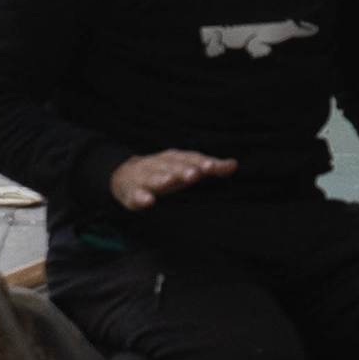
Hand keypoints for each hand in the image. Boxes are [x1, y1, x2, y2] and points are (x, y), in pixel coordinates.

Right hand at [109, 149, 236, 210]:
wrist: (125, 176)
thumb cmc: (164, 173)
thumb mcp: (185, 168)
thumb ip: (209, 167)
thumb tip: (234, 164)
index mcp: (174, 159)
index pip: (189, 158)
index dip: (200, 162)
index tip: (212, 167)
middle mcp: (159, 165)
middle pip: (172, 166)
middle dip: (183, 169)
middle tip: (194, 174)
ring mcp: (144, 178)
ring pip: (153, 177)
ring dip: (162, 178)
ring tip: (170, 180)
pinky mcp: (133, 193)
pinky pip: (137, 195)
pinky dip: (142, 197)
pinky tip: (148, 201)